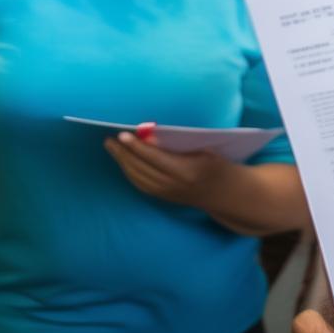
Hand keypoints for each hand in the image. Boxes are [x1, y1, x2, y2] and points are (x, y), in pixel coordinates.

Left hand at [104, 132, 232, 209]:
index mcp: (186, 170)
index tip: (122, 134)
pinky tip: (123, 162)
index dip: (136, 146)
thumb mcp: (202, 149)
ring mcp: (167, 194)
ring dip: (122, 162)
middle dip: (123, 153)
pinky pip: (140, 184)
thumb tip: (149, 135)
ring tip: (112, 148)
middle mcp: (173, 185)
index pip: (154, 157)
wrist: (224, 192)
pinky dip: (129, 172)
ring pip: (137, 178)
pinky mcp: (163, 198)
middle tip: (109, 140)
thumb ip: (176, 145)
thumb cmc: (217, 164)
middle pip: (141, 168)